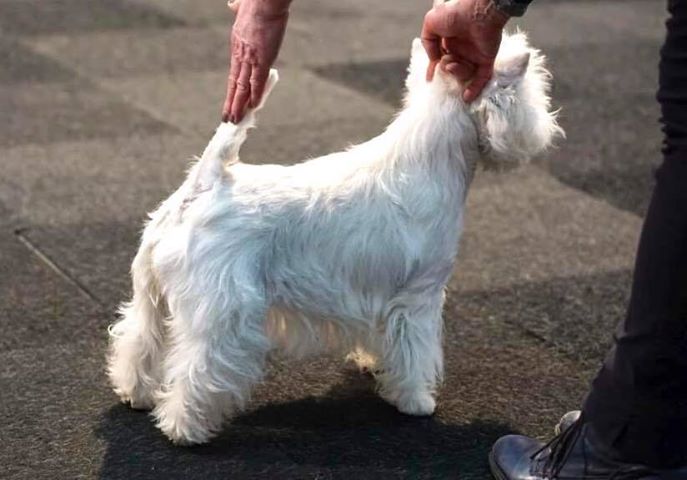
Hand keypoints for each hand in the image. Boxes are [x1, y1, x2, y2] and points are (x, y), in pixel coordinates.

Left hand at [222, 0, 290, 122]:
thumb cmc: (257, 1)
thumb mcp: (243, 6)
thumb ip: (238, 8)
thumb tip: (233, 4)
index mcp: (237, 44)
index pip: (234, 73)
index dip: (231, 90)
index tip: (229, 103)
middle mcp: (241, 54)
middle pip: (234, 84)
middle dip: (231, 103)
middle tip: (227, 119)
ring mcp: (250, 58)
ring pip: (242, 87)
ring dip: (238, 105)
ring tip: (234, 120)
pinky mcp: (262, 59)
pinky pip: (257, 81)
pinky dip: (255, 95)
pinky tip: (252, 107)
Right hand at [421, 0, 508, 101]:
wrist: (477, 11)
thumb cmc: (454, 13)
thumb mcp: (430, 23)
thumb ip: (427, 42)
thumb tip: (434, 60)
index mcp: (449, 41)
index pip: (441, 59)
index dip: (434, 70)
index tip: (429, 80)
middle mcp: (462, 49)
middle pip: (452, 69)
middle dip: (447, 70)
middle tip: (446, 64)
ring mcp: (475, 55)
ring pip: (464, 74)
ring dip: (458, 74)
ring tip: (453, 65)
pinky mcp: (487, 59)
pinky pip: (482, 78)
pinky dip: (475, 89)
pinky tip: (466, 97)